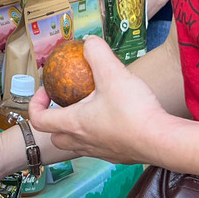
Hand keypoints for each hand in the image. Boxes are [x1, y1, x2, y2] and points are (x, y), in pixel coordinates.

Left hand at [28, 36, 170, 163]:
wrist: (162, 141)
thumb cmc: (134, 110)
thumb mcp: (112, 72)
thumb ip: (97, 52)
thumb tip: (89, 42)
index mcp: (74, 123)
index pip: (39, 119)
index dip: (36, 104)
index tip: (46, 91)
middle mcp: (83, 141)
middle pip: (56, 136)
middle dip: (54, 120)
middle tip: (66, 102)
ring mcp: (100, 152)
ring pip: (77, 144)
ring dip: (76, 129)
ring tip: (90, 109)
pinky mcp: (118, 156)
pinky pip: (99, 147)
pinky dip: (98, 135)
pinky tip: (114, 119)